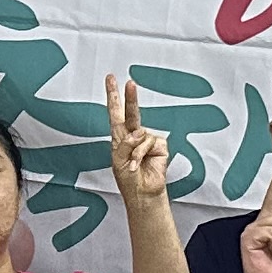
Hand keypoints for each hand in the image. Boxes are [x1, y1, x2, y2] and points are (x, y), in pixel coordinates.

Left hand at [104, 75, 170, 210]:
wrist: (143, 193)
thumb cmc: (128, 180)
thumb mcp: (117, 161)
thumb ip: (124, 143)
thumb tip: (138, 132)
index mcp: (120, 136)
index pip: (115, 112)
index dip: (113, 96)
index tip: (111, 79)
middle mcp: (133, 135)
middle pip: (131, 112)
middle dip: (130, 98)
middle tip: (130, 83)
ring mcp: (147, 140)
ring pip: (138, 134)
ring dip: (133, 151)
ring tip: (132, 165)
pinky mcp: (159, 145)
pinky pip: (148, 142)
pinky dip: (141, 153)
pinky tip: (139, 164)